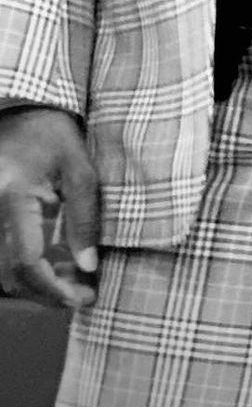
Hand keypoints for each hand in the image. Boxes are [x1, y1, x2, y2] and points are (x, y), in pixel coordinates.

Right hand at [0, 108, 99, 309]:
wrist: (20, 110)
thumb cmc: (51, 132)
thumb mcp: (79, 167)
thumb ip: (84, 217)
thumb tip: (88, 266)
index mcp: (12, 196)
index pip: (27, 261)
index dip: (54, 288)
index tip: (83, 297)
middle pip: (10, 276)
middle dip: (47, 293)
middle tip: (83, 293)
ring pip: (3, 273)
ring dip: (37, 285)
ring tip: (74, 279)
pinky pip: (2, 258)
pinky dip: (26, 270)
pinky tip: (55, 265)